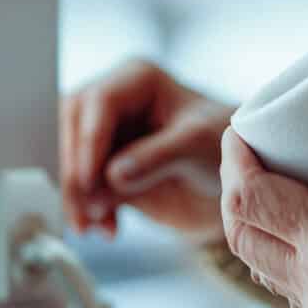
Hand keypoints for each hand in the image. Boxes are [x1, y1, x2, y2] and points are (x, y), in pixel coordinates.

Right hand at [59, 58, 233, 237]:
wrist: (236, 181)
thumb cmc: (225, 145)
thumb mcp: (198, 145)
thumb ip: (157, 157)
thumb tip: (113, 175)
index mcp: (138, 80)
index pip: (99, 102)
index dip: (89, 141)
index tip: (88, 179)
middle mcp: (116, 103)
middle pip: (74, 129)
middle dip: (76, 172)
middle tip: (86, 208)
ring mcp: (108, 135)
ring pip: (72, 159)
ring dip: (78, 195)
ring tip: (94, 225)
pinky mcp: (106, 167)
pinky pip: (83, 186)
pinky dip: (88, 208)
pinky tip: (105, 228)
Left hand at [218, 104, 307, 307]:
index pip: (252, 199)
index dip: (235, 159)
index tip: (241, 129)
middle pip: (244, 237)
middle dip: (237, 193)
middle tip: (256, 159)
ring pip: (271, 274)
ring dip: (264, 235)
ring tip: (285, 200)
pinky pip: (306, 304)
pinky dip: (298, 271)